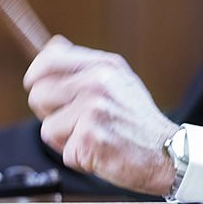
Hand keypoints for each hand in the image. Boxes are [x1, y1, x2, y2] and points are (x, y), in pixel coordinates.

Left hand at [23, 36, 177, 194]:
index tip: (37, 88)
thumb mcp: (117, 82)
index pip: (47, 61)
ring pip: (47, 128)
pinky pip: (63, 151)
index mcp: (103, 66)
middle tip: (77, 122)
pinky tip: (100, 152)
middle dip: (49, 114)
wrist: (167, 155)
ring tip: (93, 137)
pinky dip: (78, 158)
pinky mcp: (90, 137)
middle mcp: (98, 83)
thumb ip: (83, 66)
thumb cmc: (136, 122)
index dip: (35, 77)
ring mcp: (94, 109)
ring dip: (65, 140)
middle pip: (38, 95)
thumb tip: (52, 45)